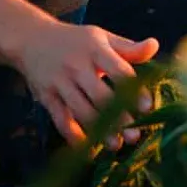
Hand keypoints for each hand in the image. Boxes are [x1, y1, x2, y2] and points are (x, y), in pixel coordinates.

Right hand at [13, 21, 159, 149]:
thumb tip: (155, 46)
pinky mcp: (46, 96)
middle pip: (101, 96)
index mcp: (95, 49)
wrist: (31, 38)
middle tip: (135, 135)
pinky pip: (60, 119)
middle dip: (119, 118)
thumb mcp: (101, 38)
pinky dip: (73, 137)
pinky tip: (87, 149)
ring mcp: (59, 81)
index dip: (135, 90)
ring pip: (81, 111)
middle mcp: (77, 65)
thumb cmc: (75, 41)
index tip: (148, 107)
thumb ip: (128, 48)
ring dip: (99, 131)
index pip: (119, 71)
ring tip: (116, 145)